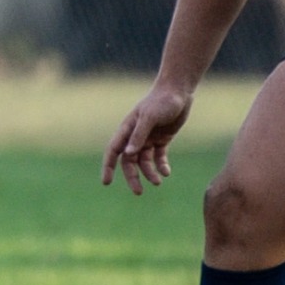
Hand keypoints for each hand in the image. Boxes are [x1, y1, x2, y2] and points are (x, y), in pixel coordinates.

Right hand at [103, 79, 194, 193]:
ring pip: (144, 162)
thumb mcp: (150, 117)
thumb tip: (128, 154)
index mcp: (127, 129)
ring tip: (158, 181)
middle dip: (132, 177)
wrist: (178, 92)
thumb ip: (139, 135)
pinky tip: (166, 172)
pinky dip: (161, 166)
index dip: (108, 167)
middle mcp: (135, 136)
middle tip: (138, 192)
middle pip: (129, 161)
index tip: (106, 182)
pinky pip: (159, 157)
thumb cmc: (161, 102)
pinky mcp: (162, 139)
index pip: (113, 151)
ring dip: (149, 173)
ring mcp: (148, 138)